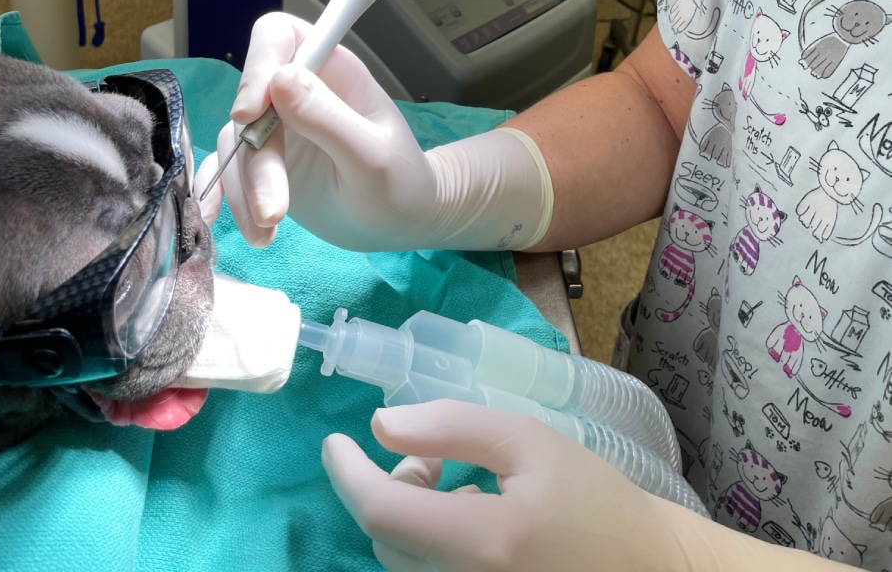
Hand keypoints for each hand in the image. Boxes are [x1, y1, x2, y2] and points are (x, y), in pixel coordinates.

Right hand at [196, 13, 439, 249]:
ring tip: (267, 233)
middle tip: (274, 210)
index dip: (258, 64)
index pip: (278, 37)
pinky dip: (226, 197)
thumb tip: (280, 78)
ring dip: (242, 190)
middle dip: (255, 160)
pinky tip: (237, 226)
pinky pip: (228, 170)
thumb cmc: (401, 183)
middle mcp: (299, 91)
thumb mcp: (372, 155)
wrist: (401, 224)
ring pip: (235, 143)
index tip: (249, 114)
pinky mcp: (265, 161)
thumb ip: (328, 118)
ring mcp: (279, 127)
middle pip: (250, 103)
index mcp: (332, 71)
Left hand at [322, 400, 699, 571]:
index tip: (333, 441)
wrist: (648, 569)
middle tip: (435, 457)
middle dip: (395, 487)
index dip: (347, 475)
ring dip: (411, 520)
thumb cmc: (593, 498)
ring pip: (403, 565)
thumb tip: (381, 426)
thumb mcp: (528, 441)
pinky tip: (473, 528)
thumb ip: (451, 425)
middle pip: (388, 540)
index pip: (383, 514)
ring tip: (461, 489)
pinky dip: (430, 548)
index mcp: (486, 543)